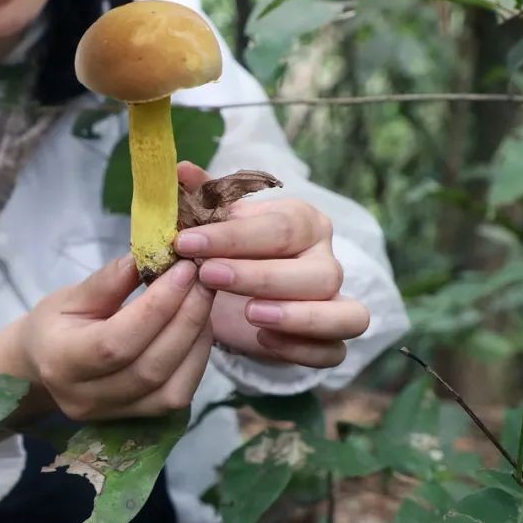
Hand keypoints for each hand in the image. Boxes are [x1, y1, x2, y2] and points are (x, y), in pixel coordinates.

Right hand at [19, 251, 214, 420]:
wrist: (42, 368)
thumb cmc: (55, 325)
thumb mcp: (71, 296)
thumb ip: (109, 281)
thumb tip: (150, 257)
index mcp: (61, 362)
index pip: (116, 342)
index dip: (157, 307)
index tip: (183, 271)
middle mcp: (86, 397)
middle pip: (150, 367)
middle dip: (186, 319)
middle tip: (204, 280)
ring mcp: (114, 414)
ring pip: (171, 388)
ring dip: (196, 340)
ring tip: (204, 300)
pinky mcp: (138, 419)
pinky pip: (178, 396)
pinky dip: (197, 360)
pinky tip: (199, 329)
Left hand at [175, 162, 368, 368]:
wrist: (237, 298)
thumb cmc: (229, 252)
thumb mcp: (212, 224)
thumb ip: (200, 198)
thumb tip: (180, 169)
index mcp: (303, 223)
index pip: (279, 228)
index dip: (232, 237)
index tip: (185, 243)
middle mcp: (326, 260)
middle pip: (315, 272)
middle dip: (259, 276)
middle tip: (207, 276)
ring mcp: (335, 302)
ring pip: (342, 314)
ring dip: (297, 316)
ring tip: (250, 313)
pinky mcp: (332, 340)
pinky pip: (334, 352)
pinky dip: (303, 350)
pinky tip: (263, 342)